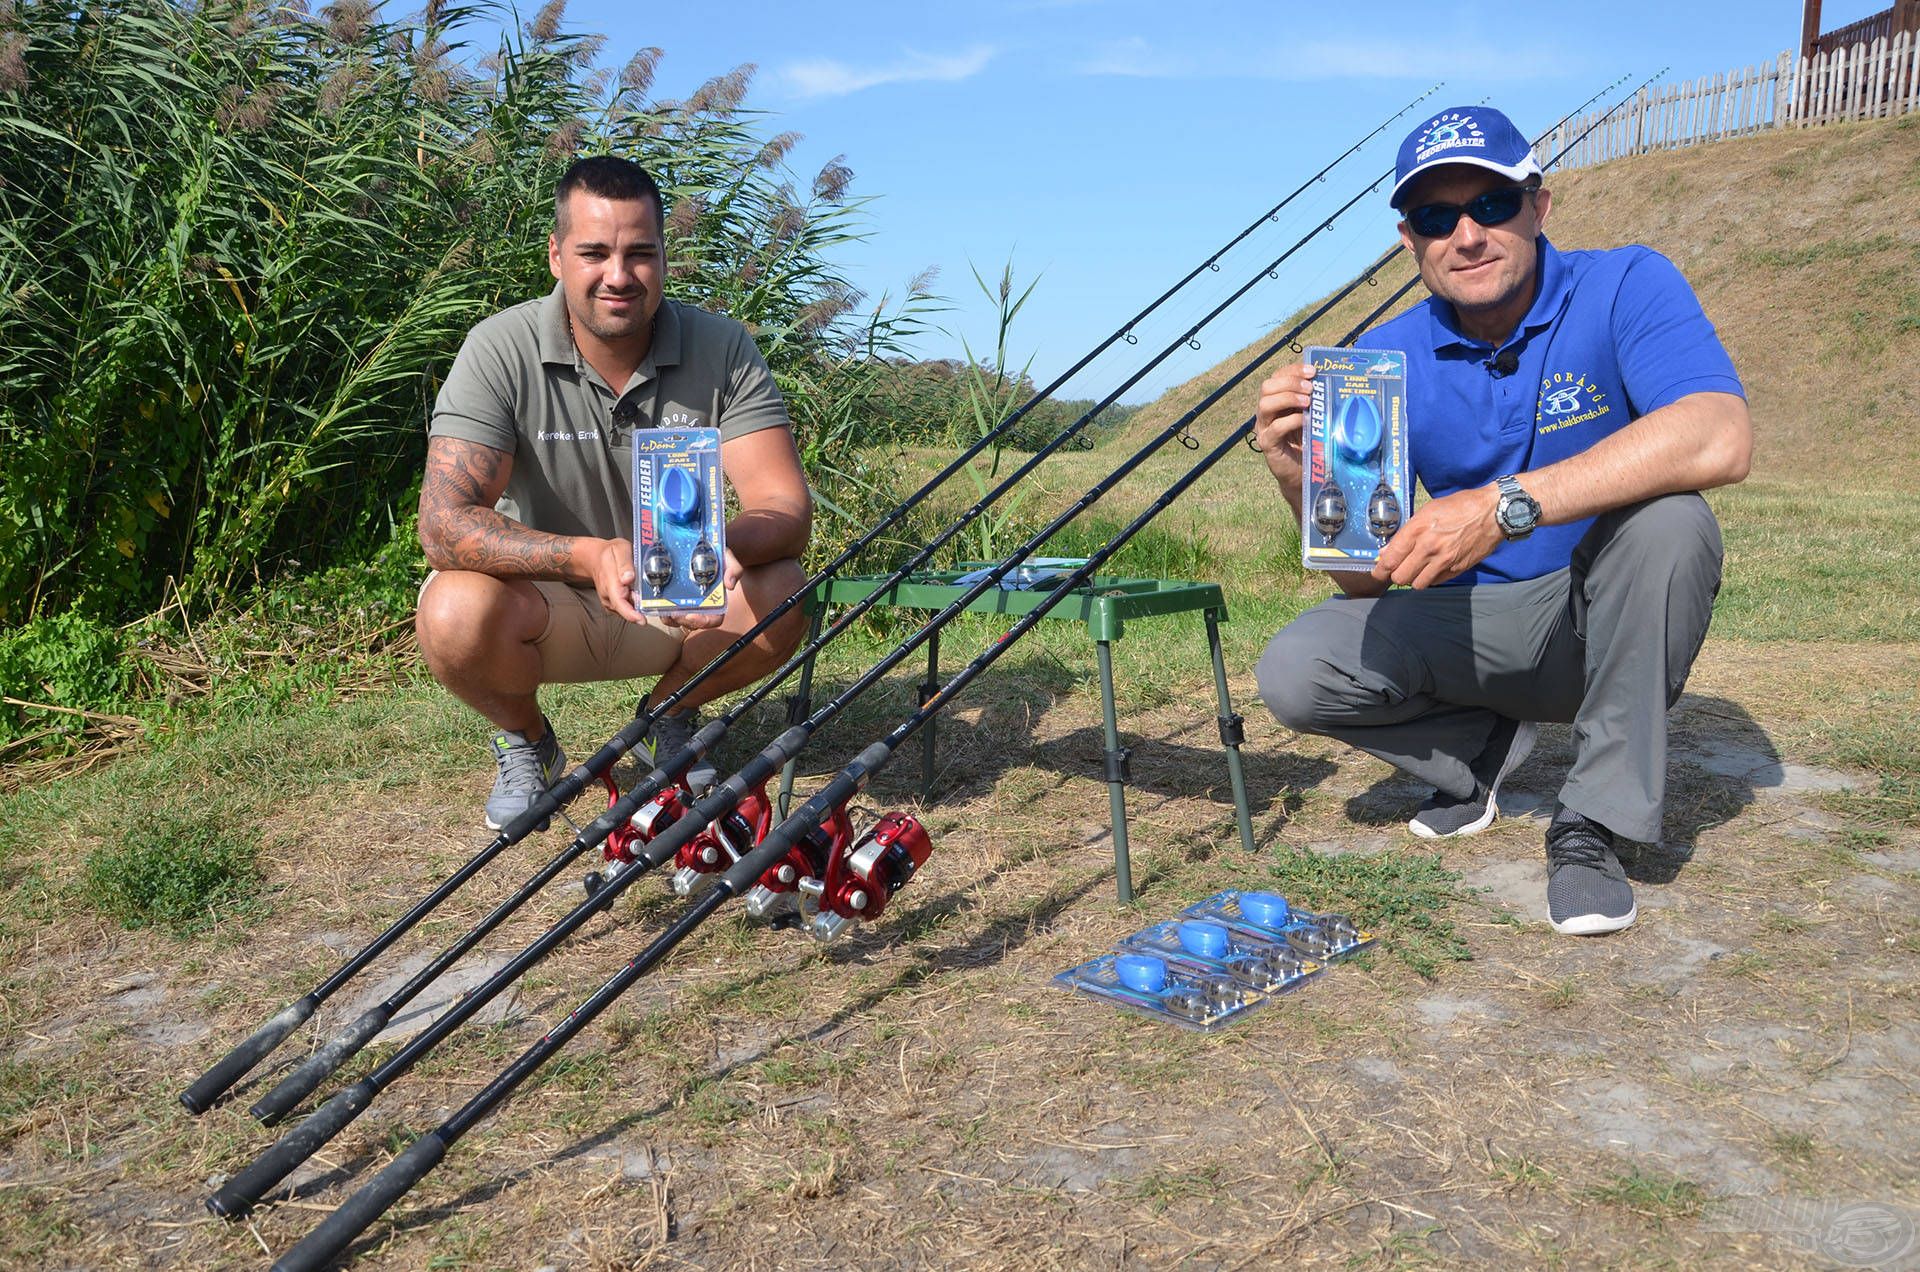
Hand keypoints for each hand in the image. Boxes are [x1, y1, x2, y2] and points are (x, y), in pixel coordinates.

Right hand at [585, 537, 645, 622]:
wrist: (596, 558)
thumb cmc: (610, 553)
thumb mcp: (620, 549)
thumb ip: (625, 563)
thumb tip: (629, 578)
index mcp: (610, 584)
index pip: (619, 603)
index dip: (631, 614)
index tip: (642, 620)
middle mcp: (609, 596)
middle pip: (627, 609)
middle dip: (642, 609)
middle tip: (655, 601)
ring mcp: (611, 601)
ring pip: (629, 608)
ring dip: (640, 605)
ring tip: (648, 594)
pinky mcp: (615, 602)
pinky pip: (628, 606)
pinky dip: (637, 603)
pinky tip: (642, 595)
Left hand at [655, 548, 741, 629]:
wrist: (701, 547)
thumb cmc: (715, 556)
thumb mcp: (727, 558)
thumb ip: (734, 569)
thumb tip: (730, 585)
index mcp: (715, 600)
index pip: (713, 619)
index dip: (703, 621)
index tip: (691, 615)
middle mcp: (701, 605)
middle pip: (692, 623)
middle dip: (681, 621)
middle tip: (673, 613)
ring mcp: (686, 602)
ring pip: (676, 619)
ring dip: (668, 618)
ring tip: (661, 608)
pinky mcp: (672, 597)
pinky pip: (665, 609)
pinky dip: (659, 608)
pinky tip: (654, 601)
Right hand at [1252, 363, 1313, 486]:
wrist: (1301, 473)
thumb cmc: (1308, 442)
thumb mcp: (1311, 416)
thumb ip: (1313, 401)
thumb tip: (1329, 382)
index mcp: (1276, 401)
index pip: (1277, 377)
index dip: (1293, 370)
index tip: (1313, 371)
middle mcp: (1266, 412)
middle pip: (1267, 386)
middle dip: (1290, 382)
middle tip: (1311, 388)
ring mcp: (1264, 428)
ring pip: (1265, 404)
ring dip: (1288, 398)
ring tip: (1308, 402)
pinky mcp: (1268, 444)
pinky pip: (1275, 428)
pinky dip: (1291, 420)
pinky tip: (1306, 421)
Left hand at [1371, 485, 1503, 588]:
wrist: (1493, 512)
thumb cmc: (1459, 507)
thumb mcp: (1427, 511)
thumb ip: (1406, 532)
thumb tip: (1387, 551)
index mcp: (1418, 529)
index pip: (1391, 559)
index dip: (1380, 569)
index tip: (1378, 572)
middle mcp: (1429, 547)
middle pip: (1400, 577)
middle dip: (1396, 574)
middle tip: (1399, 568)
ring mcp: (1444, 560)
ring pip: (1417, 584)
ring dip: (1413, 578)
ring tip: (1416, 568)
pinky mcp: (1457, 569)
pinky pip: (1435, 582)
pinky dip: (1430, 578)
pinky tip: (1433, 567)